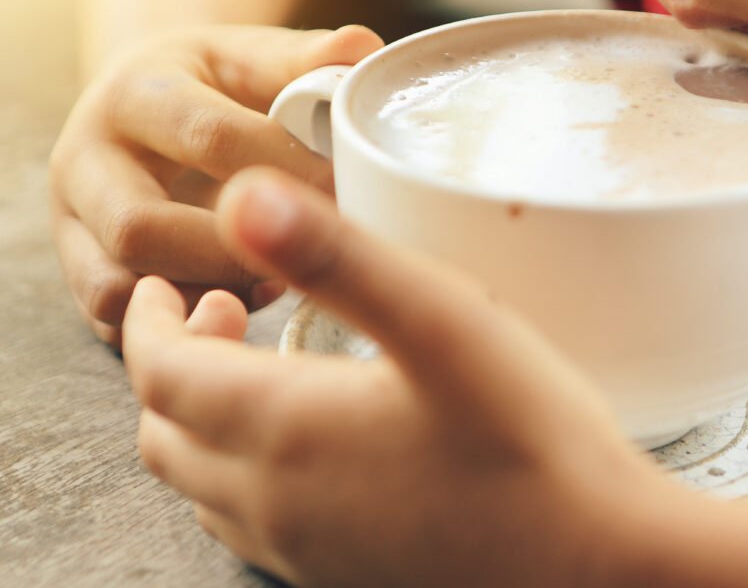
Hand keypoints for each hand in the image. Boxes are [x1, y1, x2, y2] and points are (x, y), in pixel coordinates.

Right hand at [50, 25, 382, 344]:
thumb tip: (362, 48)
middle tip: (310, 249)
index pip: (206, 137)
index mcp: (132, 93)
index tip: (348, 190)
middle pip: (140, 226)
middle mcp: (82, 159)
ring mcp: (69, 223)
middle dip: (236, 249)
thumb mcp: (247, 55)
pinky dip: (181, 321)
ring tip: (277, 278)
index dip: (285, 170)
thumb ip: (303, 57)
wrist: (137, 103)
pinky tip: (241, 301)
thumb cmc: (210, 82)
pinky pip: (114, 324)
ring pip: (118, 286)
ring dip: (204, 294)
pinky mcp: (77, 273)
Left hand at [122, 167, 659, 587]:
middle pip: (165, 433)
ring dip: (203, 419)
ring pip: (202, 486)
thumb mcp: (441, 322)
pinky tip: (306, 442)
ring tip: (256, 366)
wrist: (599, 568)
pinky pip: (250, 524)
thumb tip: (240, 197)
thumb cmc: (532, 445)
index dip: (148, 320)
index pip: (160, 374)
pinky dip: (241, 470)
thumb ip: (337, 256)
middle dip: (170, 364)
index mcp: (282, 431)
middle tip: (218, 310)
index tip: (166, 282)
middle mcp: (274, 503)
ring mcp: (305, 552)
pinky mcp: (341, 578)